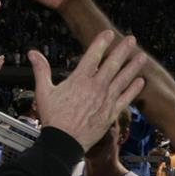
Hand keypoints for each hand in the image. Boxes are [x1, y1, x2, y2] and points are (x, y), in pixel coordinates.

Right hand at [31, 29, 146, 147]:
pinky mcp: (111, 113)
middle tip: (131, 39)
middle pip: (112, 64)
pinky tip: (141, 81)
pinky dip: (134, 89)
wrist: (64, 142)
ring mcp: (105, 100)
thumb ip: (41, 70)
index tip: (109, 33)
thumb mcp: (43, 92)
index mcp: (79, 80)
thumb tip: (32, 53)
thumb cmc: (53, 119)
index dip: (102, 42)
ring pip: (123, 79)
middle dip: (123, 50)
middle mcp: (95, 87)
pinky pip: (126, 98)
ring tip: (142, 57)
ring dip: (133, 67)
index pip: (93, 55)